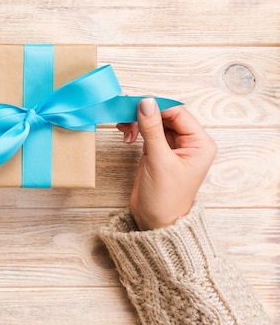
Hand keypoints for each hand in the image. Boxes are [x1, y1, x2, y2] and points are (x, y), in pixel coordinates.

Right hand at [116, 98, 216, 230]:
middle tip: (126, 118)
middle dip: (144, 115)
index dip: (156, 108)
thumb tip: (146, 102)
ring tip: (125, 130)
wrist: (155, 222)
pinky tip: (127, 136)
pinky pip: (147, 131)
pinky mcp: (158, 151)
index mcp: (200, 144)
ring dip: (138, 122)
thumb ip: (152, 129)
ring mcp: (172, 147)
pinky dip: (136, 130)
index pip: (178, 113)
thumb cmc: (165, 198)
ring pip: (154, 122)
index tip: (135, 106)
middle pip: (165, 115)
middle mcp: (189, 143)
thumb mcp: (159, 161)